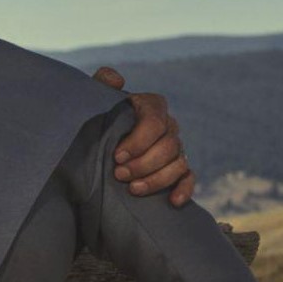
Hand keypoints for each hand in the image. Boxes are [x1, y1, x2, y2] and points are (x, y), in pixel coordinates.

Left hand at [92, 67, 194, 206]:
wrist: (93, 143)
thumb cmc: (95, 118)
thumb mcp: (94, 101)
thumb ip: (101, 85)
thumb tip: (115, 80)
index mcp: (150, 106)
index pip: (155, 121)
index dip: (139, 140)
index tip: (116, 155)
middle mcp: (167, 126)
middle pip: (168, 146)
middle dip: (143, 163)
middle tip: (119, 175)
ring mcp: (175, 148)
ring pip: (178, 164)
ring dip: (157, 179)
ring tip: (133, 189)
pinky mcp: (177, 168)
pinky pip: (189, 178)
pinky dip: (184, 189)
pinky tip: (172, 201)